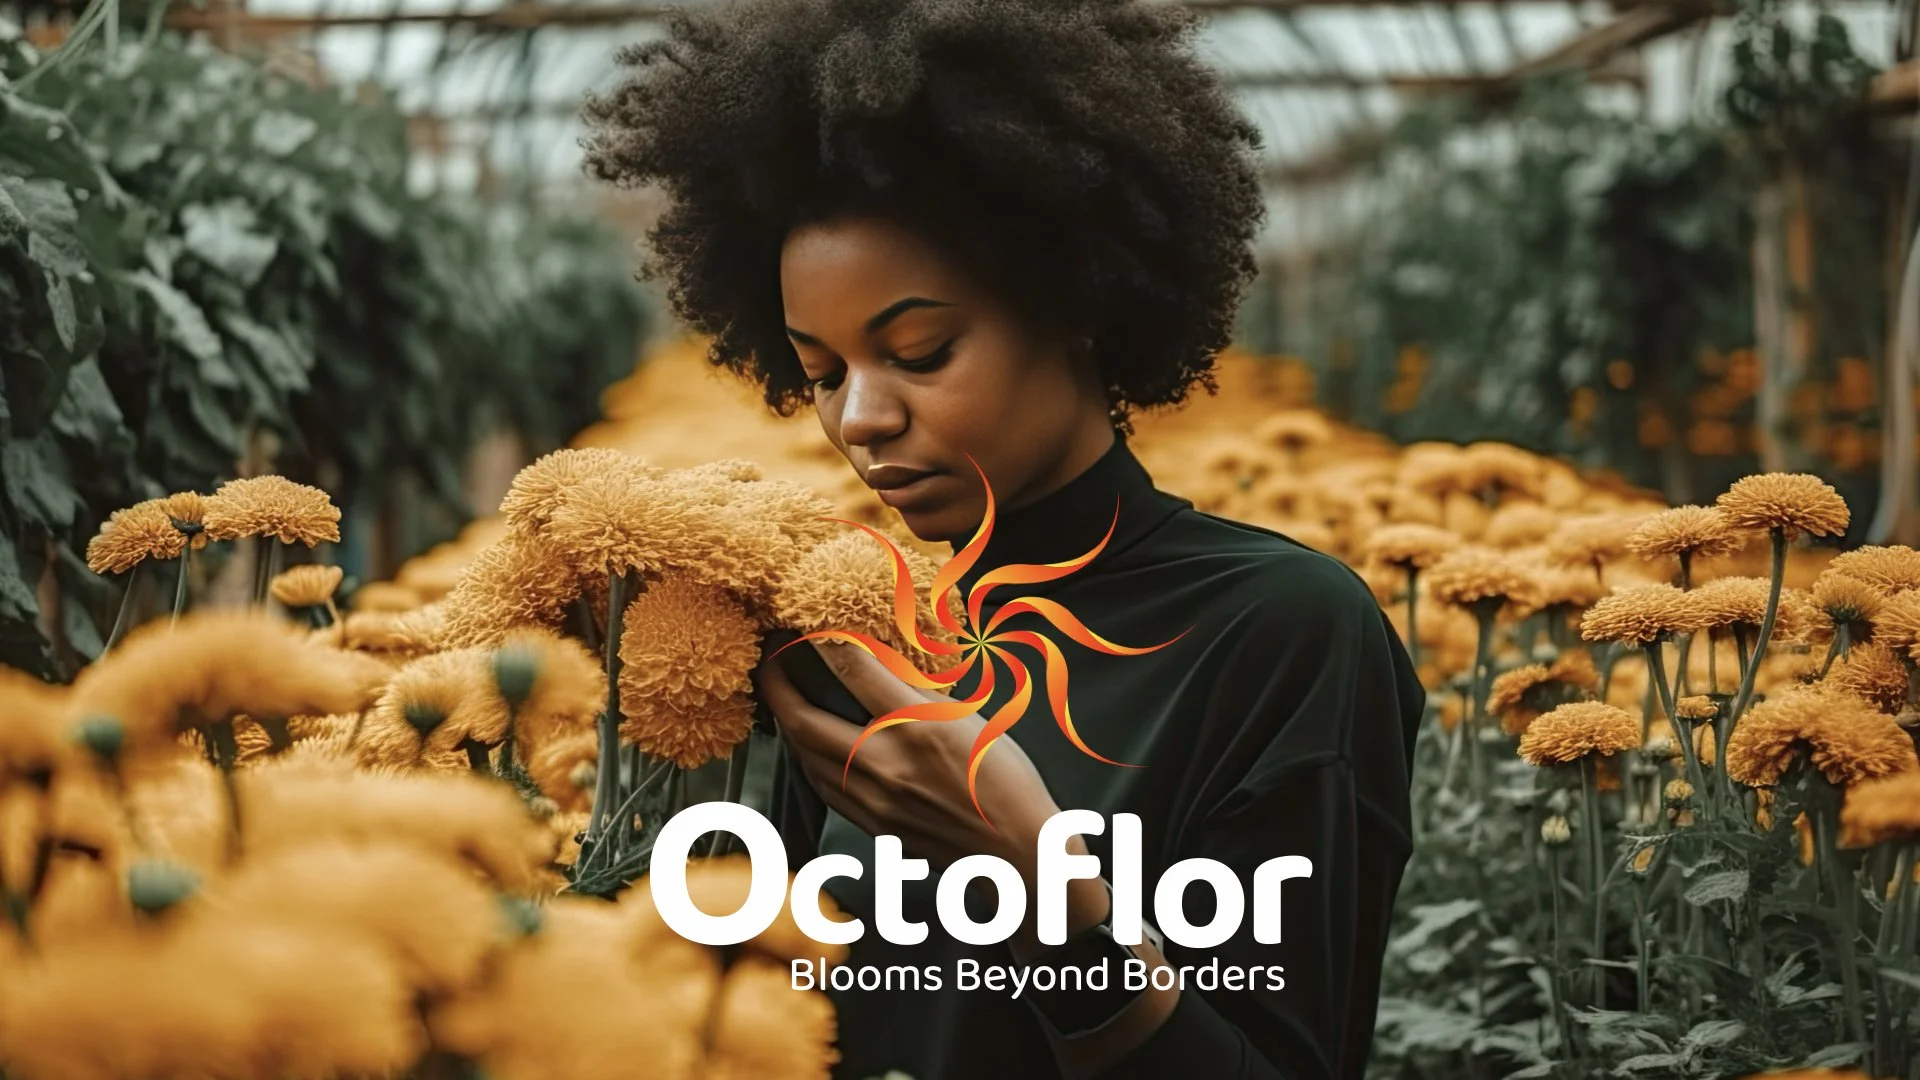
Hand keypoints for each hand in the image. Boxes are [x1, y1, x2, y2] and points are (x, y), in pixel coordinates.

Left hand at [759, 642, 1179, 1072]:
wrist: (1018, 856)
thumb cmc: (1007, 785)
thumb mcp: (972, 721)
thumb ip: (922, 695)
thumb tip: (881, 665)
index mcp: (919, 728)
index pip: (853, 672)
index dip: (822, 641)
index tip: (806, 624)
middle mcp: (887, 765)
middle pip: (806, 720)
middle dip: (778, 686)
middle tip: (770, 661)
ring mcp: (874, 800)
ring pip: (805, 757)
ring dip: (787, 724)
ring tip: (784, 698)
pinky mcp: (873, 824)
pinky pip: (821, 786)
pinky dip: (806, 758)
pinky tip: (810, 746)